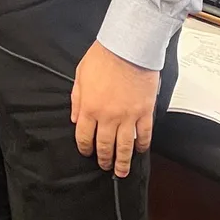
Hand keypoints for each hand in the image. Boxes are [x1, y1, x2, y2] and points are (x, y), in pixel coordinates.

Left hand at [71, 41, 159, 176]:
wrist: (128, 47)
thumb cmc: (103, 56)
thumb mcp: (80, 75)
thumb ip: (76, 99)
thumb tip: (74, 117)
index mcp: (89, 108)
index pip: (84, 136)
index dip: (85, 148)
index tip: (87, 152)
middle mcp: (108, 117)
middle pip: (104, 146)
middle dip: (104, 159)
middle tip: (105, 165)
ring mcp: (128, 117)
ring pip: (125, 147)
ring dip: (123, 162)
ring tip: (122, 171)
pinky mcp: (145, 112)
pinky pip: (144, 135)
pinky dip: (142, 146)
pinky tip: (140, 151)